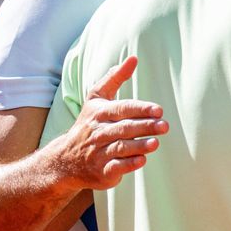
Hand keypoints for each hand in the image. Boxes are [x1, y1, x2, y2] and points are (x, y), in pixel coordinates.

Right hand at [57, 56, 168, 189]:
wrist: (65, 159)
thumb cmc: (89, 124)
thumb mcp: (97, 98)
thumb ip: (115, 78)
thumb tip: (133, 58)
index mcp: (99, 113)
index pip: (122, 109)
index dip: (140, 109)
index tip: (158, 110)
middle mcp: (98, 133)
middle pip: (124, 128)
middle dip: (145, 127)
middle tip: (164, 126)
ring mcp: (98, 153)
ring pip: (120, 148)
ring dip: (139, 146)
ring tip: (155, 143)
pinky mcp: (101, 171)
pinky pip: (115, 167)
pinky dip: (129, 164)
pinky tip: (142, 159)